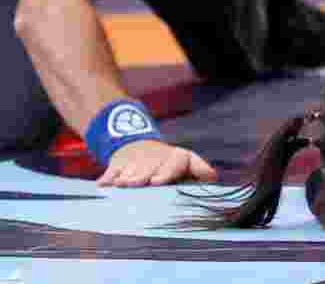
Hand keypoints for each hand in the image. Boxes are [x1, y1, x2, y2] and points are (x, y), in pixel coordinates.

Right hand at [97, 140, 217, 186]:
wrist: (137, 146)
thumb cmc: (167, 164)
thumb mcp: (186, 163)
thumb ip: (199, 170)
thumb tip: (213, 178)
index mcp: (176, 158)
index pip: (178, 161)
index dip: (169, 171)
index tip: (159, 181)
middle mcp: (156, 159)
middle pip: (153, 167)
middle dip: (148, 174)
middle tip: (147, 182)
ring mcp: (136, 161)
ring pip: (132, 170)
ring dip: (128, 177)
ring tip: (124, 184)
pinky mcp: (118, 165)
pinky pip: (111, 172)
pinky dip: (107, 178)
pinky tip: (103, 185)